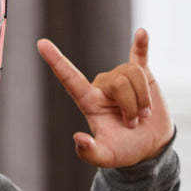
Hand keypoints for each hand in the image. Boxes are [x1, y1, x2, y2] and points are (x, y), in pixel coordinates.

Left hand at [36, 29, 174, 167]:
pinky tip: (142, 33)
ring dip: (143, 99)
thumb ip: (89, 152)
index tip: (41, 44)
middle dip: (131, 105)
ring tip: (142, 115)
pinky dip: (142, 45)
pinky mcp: (143, 75)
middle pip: (118, 81)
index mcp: (90, 101)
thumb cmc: (124, 151)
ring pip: (134, 75)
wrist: (150, 147)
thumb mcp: (105, 157)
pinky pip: (140, 56)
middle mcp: (104, 86)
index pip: (70, 78)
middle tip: (133, 124)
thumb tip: (78, 138)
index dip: (56, 61)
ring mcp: (123, 78)